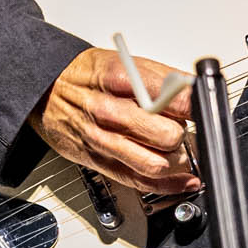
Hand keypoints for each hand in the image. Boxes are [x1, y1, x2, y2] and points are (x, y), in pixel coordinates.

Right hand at [31, 46, 197, 196]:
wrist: (43, 93)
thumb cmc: (85, 77)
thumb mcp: (123, 62)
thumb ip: (161, 77)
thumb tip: (195, 89)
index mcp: (118, 80)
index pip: (171, 98)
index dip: (196, 106)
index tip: (204, 108)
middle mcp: (109, 112)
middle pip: (167, 135)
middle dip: (184, 134)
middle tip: (184, 128)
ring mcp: (103, 140)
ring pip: (156, 164)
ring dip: (178, 161)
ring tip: (181, 151)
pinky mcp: (100, 162)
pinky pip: (140, 181)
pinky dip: (169, 185)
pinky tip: (184, 179)